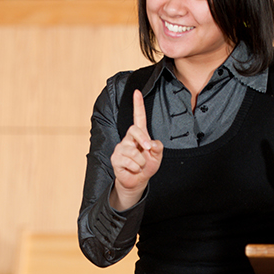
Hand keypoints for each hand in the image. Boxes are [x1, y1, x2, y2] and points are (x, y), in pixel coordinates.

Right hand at [110, 89, 162, 209]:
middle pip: (134, 130)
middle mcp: (128, 139)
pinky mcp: (116, 158)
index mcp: (139, 135)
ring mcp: (120, 148)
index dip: (138, 105)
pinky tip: (132, 169)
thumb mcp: (157, 157)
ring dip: (141, 162)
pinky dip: (135, 168)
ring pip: (134, 152)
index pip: (138, 117)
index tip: (137, 92)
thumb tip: (152, 144)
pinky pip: (129, 162)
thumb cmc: (146, 166)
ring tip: (138, 166)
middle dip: (143, 140)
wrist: (137, 181)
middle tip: (148, 150)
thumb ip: (158, 148)